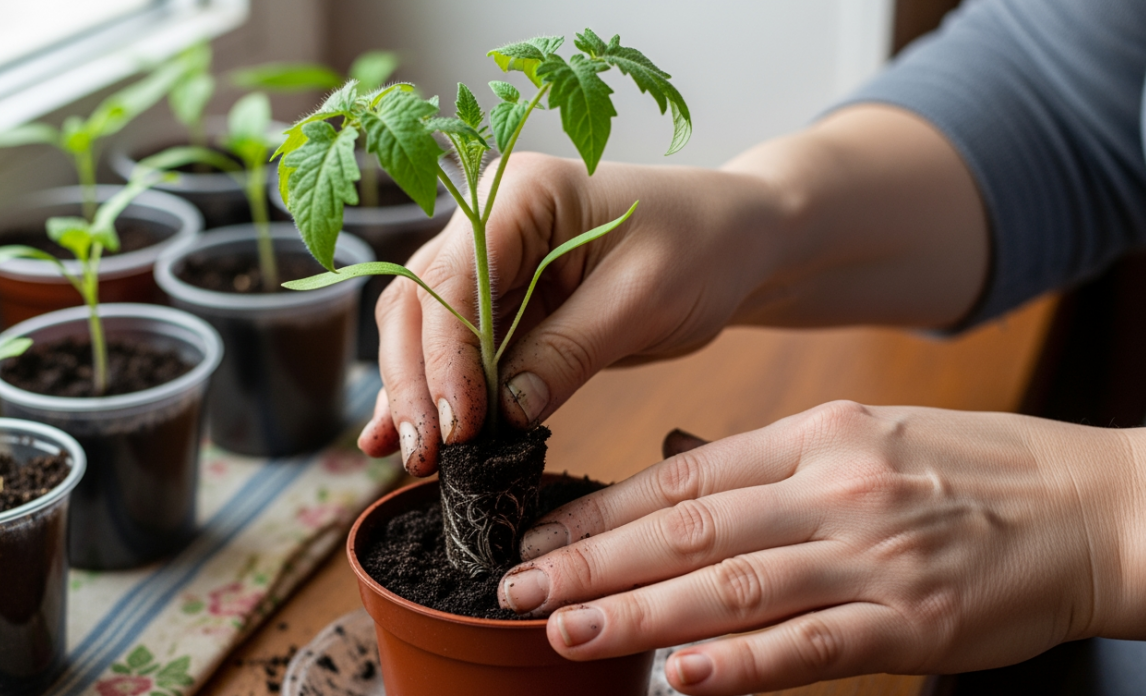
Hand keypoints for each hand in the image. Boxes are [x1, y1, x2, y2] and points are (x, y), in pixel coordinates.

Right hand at [358, 152, 782, 473]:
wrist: (735, 242)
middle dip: (416, 382)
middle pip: (421, 304)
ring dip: (414, 393)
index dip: (446, 358)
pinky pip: (455, 351)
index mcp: (518, 194)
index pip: (455, 281)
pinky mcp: (503, 304)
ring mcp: (489, 262)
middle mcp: (487, 221)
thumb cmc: (702, 249)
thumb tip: (502, 412)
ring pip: (423, 330)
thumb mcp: (643, 300)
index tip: (459, 427)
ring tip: (410, 458)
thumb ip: (568, 352)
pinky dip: (436, 393)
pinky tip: (411, 437)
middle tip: (424, 455)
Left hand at [496, 401, 1143, 693]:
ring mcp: (872, 553)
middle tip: (516, 586)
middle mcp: (833, 486)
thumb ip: (773, 461)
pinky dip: (742, 662)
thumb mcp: (869, 433)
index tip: (540, 532)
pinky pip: (810, 645)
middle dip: (592, 560)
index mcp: (816, 436)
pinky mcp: (911, 620)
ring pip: (731, 584)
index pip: (684, 475)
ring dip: (638, 611)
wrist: (1095, 510)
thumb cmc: (975, 472)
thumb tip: (676, 472)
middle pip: (688, 527)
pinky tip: (680, 675)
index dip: (602, 507)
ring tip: (564, 629)